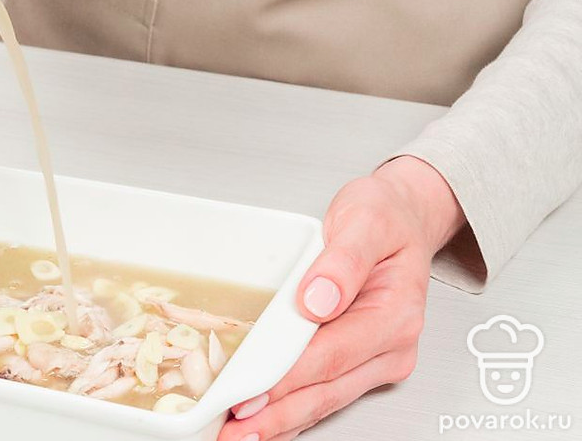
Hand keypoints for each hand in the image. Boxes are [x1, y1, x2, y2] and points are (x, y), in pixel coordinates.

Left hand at [220, 156, 465, 440]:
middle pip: (325, 391)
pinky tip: (263, 421)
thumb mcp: (365, 218)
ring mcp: (377, 360)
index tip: (249, 395)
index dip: (286, 379)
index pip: (330, 355)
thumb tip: (318, 298)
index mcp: (393, 313)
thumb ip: (344, 259)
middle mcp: (390, 345)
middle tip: (233, 432)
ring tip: (239, 436)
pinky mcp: (361, 363)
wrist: (403, 217)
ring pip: (324, 401)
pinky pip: (324, 393)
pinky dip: (291, 410)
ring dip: (280, 422)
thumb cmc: (384, 217)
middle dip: (276, 416)